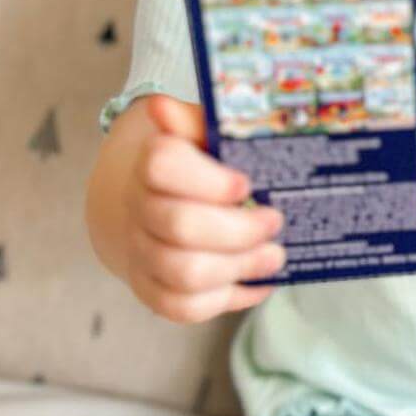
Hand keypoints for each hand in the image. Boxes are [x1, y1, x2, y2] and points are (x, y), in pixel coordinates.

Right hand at [122, 95, 284, 322]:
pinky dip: (227, 299)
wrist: (157, 206)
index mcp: (152, 163)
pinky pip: (184, 308)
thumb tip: (163, 106)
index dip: (208, 180)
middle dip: (238, 230)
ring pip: (185, 273)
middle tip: (276, 223)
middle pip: (181, 226)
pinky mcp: (152, 291)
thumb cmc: (199, 166)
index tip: (246, 184)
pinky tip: (257, 283)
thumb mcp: (205, 135)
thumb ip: (198, 122)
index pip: (161, 166)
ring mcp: (142, 253)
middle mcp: (138, 209)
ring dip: (239, 267)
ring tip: (275, 256)